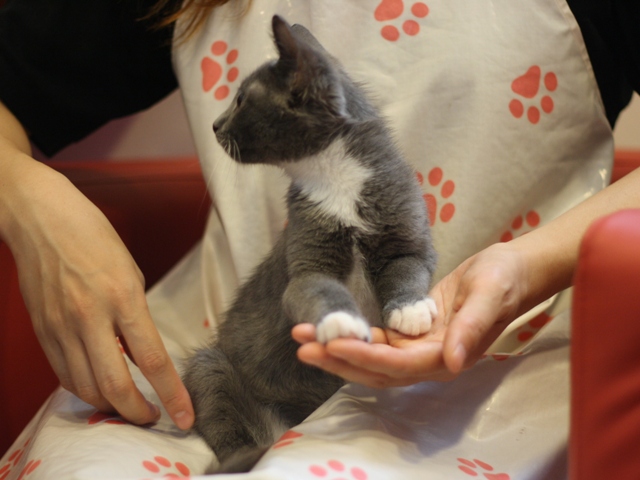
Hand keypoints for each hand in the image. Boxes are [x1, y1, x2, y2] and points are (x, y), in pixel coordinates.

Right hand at [4, 161, 193, 428]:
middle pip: (115, 386)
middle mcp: (91, 317)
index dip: (172, 394)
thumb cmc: (94, 236)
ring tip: (128, 407)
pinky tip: (98, 387)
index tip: (186, 417)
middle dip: (138, 412)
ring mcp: (61, 327)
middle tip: (154, 418)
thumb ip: (135, 314)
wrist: (41, 219)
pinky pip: (64, 374)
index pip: (153, 360)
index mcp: (123, 297)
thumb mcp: (130, 271)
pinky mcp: (42, 331)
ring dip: (110, 406)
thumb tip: (140, 350)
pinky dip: (84, 389)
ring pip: (86, 387)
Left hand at [292, 242, 530, 387]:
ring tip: (303, 336)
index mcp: (447, 356)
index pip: (397, 365)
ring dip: (338, 350)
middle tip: (302, 345)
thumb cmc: (504, 280)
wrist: (511, 271)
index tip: (332, 345)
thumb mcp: (490, 295)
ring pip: (372, 359)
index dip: (363, 357)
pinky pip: (377, 342)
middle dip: (338, 360)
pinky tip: (330, 329)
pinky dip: (353, 337)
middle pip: (376, 370)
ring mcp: (419, 348)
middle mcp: (429, 360)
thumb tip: (453, 362)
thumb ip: (473, 329)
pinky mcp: (412, 334)